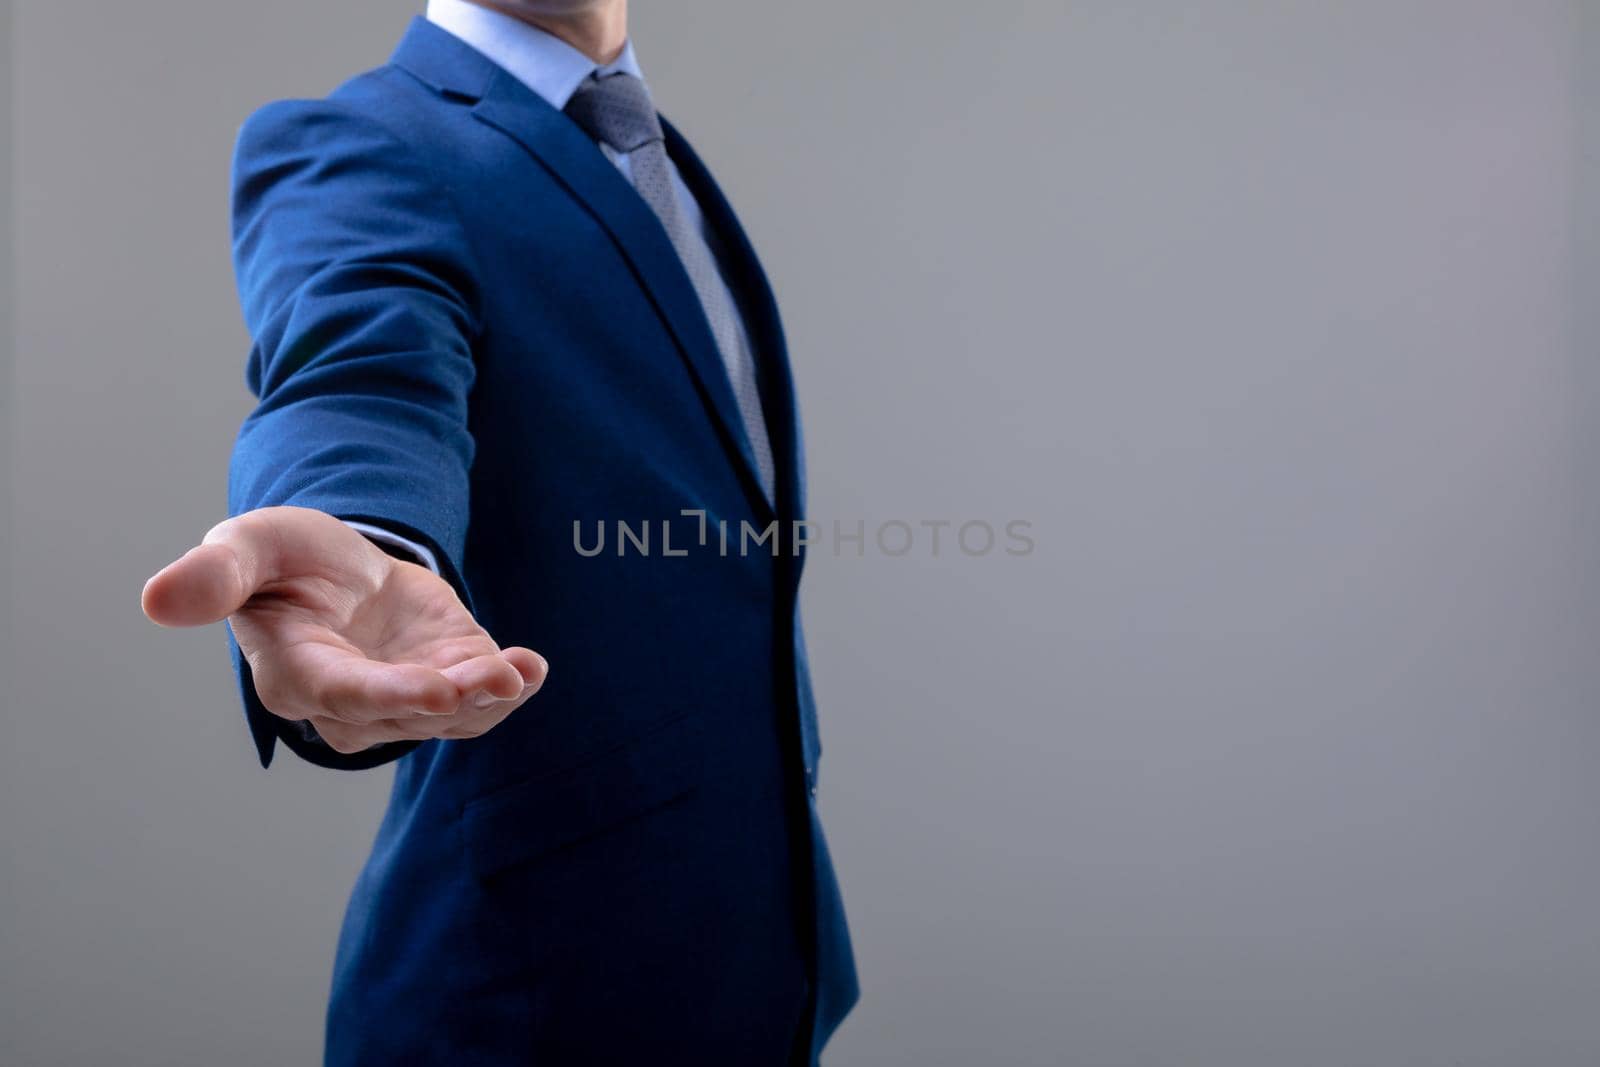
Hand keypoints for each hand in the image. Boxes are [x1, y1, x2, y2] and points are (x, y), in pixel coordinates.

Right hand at [141, 506, 546, 753]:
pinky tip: (532, 666)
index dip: (386, 697)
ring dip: (488, 698)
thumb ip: (216, 573)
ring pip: (450, 716)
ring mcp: (404, 697)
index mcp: (295, 672)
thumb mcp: (248, 546)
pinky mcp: (447, 680)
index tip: (434, 691)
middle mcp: (351, 701)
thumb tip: (156, 599)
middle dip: (450, 700)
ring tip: (518, 671)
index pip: (341, 695)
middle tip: (492, 679)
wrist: (337, 566)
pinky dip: (512, 685)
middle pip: (403, 712)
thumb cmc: (281, 559)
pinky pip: (482, 699)